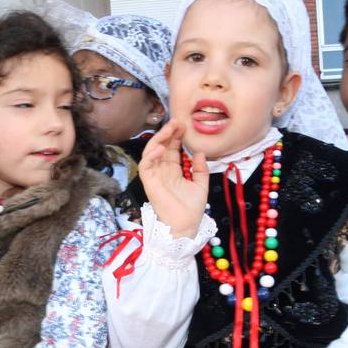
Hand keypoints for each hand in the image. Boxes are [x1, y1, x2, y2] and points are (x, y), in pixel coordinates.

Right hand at [138, 120, 209, 238]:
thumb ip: (200, 169)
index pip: (172, 149)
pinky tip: (161, 147)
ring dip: (159, 139)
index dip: (176, 137)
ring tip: (169, 129)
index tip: (184, 126)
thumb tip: (200, 152)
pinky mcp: (149, 183)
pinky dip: (151, 155)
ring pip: (151, 152)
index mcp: (174, 171)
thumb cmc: (192, 209)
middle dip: (168, 133)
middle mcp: (162, 171)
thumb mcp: (201, 185)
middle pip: (162, 147)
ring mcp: (155, 176)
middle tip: (177, 122)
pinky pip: (145, 165)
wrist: (185, 226)